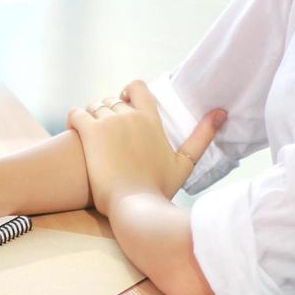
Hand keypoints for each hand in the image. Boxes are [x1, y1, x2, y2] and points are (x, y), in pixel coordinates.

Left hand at [67, 80, 225, 216]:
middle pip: (112, 100)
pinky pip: (76, 114)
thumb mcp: (184, 162)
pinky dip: (73, 118)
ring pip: (93, 106)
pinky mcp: (90, 133)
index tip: (124, 102)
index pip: (137, 87)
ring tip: (89, 132)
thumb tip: (222, 112)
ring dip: (90, 115)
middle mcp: (130, 116)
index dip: (128, 92)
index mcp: (151, 120)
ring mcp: (109, 123)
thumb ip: (202, 135)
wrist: (135, 206)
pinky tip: (72, 128)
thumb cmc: (159, 189)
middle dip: (107, 110)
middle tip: (104, 128)